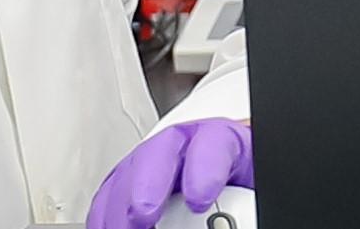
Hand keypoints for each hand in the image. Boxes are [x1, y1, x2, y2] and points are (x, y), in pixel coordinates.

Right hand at [87, 118, 253, 228]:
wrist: (234, 176)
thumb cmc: (244, 181)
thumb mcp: (254, 186)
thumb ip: (249, 203)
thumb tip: (241, 218)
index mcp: (225, 140)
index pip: (215, 142)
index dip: (203, 169)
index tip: (199, 201)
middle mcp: (185, 144)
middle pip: (160, 152)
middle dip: (148, 185)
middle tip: (145, 215)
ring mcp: (154, 160)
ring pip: (129, 172)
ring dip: (120, 205)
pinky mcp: (131, 180)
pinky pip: (110, 193)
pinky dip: (105, 213)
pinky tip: (107, 227)